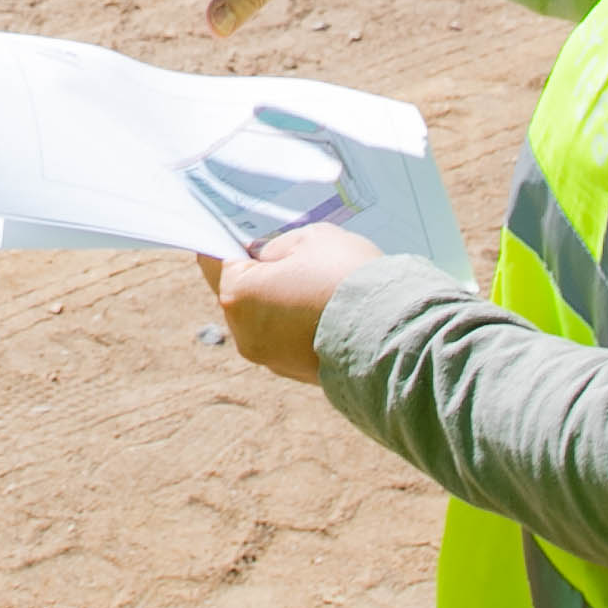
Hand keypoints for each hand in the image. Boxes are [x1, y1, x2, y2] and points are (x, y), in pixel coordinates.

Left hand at [193, 223, 384, 384]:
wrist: (393, 334)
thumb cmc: (348, 278)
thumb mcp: (311, 239)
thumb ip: (278, 246)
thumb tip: (267, 257)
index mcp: (237, 295)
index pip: (214, 260)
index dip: (228, 242)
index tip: (242, 234)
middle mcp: (244, 333)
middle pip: (239, 292)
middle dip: (259, 274)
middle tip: (289, 256)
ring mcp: (269, 358)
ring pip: (263, 318)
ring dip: (279, 301)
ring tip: (315, 284)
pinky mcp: (295, 373)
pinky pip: (286, 340)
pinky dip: (297, 324)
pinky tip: (325, 309)